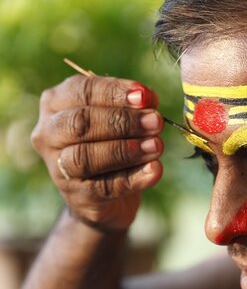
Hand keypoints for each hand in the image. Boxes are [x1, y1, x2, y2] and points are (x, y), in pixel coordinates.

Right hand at [32, 75, 163, 231]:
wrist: (107, 195)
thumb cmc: (113, 142)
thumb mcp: (123, 118)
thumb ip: (135, 106)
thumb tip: (149, 98)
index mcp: (56, 104)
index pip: (81, 90)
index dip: (114, 92)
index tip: (144, 96)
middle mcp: (48, 134)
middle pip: (80, 123)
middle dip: (122, 121)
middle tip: (155, 122)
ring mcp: (59, 168)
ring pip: (86, 157)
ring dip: (126, 150)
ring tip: (156, 146)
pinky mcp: (78, 197)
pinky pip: (105, 186)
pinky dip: (134, 177)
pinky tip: (154, 169)